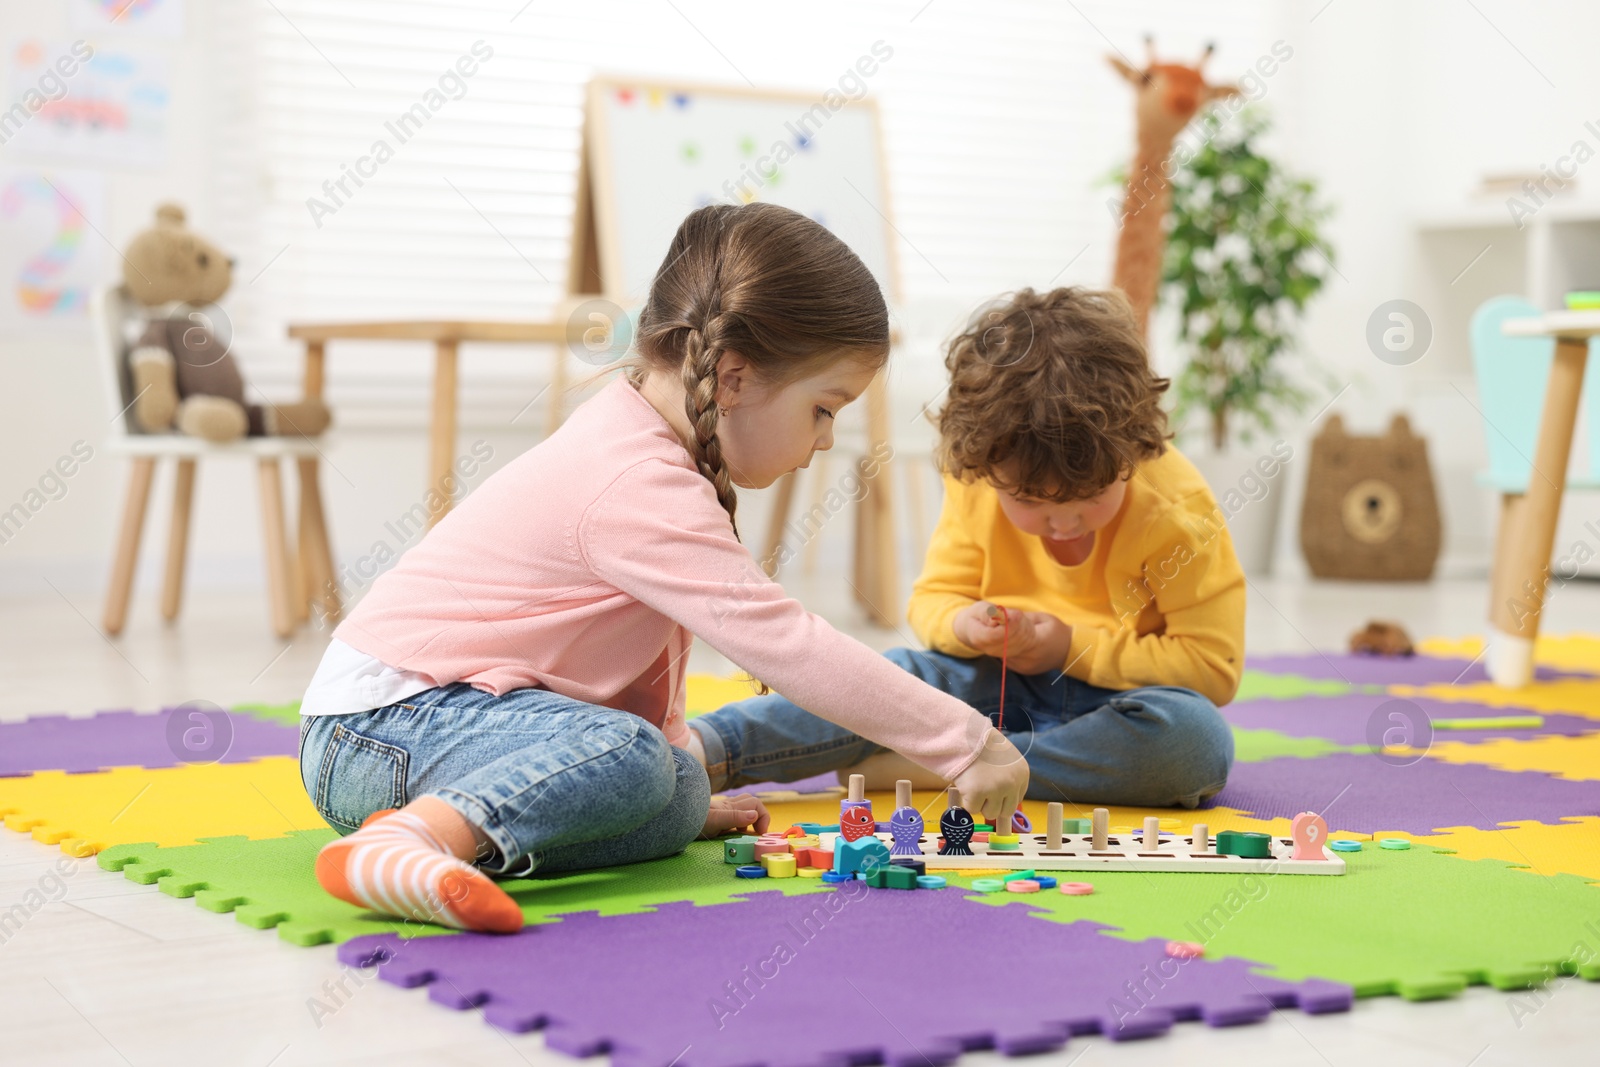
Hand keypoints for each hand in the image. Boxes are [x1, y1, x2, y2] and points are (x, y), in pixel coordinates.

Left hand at [698, 793, 770, 838]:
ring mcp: (720, 811)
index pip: (756, 804)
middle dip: (759, 815)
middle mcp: (727, 807)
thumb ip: (734, 817)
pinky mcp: (714, 818)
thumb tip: (754, 815)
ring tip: (746, 832)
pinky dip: (738, 822)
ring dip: (749, 817)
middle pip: (750, 803)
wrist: (673, 819)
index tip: (760, 833)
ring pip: (741, 808)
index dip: (763, 817)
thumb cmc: (693, 819)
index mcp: (730, 807)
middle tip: (757, 832)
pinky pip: (731, 816)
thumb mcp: (715, 821)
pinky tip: (732, 832)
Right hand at [951, 727, 1029, 827]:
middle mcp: (1012, 782)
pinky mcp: (977, 793)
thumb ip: (1007, 780)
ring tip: (973, 783)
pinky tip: (965, 783)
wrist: (963, 735)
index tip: (991, 788)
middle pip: (1006, 811)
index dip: (1002, 797)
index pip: (1016, 799)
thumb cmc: (981, 746)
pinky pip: (972, 809)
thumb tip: (1004, 814)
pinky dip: (966, 800)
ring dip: (980, 803)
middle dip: (993, 805)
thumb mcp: (1003, 760)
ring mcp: (996, 789)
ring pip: (990, 814)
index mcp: (1022, 773)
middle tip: (981, 789)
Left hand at [952, 602, 1072, 674]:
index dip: (1000, 628)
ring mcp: (1026, 667)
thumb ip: (1022, 619)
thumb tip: (1004, 616)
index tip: (991, 619)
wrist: (1070, 652)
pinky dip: (1001, 650)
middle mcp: (1030, 658)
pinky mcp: (1023, 671)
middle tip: (982, 625)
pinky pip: (1007, 659)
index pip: (1012, 636)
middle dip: (992, 637)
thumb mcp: (1042, 618)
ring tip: (986, 632)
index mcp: (1037, 642)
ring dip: (994, 644)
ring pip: (1003, 655)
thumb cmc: (1057, 630)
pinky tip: (997, 642)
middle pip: (1003, 648)